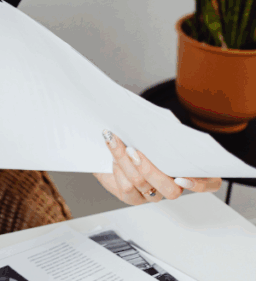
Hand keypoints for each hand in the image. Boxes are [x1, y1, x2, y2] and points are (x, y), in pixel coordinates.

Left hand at [93, 130, 220, 204]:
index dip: (200, 184)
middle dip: (149, 169)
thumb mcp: (156, 130)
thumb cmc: (140, 136)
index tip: (181, 177)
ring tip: (115, 142)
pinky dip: (118, 169)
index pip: (210, 183)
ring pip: (143, 184)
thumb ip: (167, 132)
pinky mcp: (134, 198)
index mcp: (187, 170)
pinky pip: (127, 190)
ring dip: (125, 161)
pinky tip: (113, 156)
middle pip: (171, 191)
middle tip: (133, 150)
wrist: (114, 144)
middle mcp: (172, 186)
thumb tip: (167, 126)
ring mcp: (154, 194)